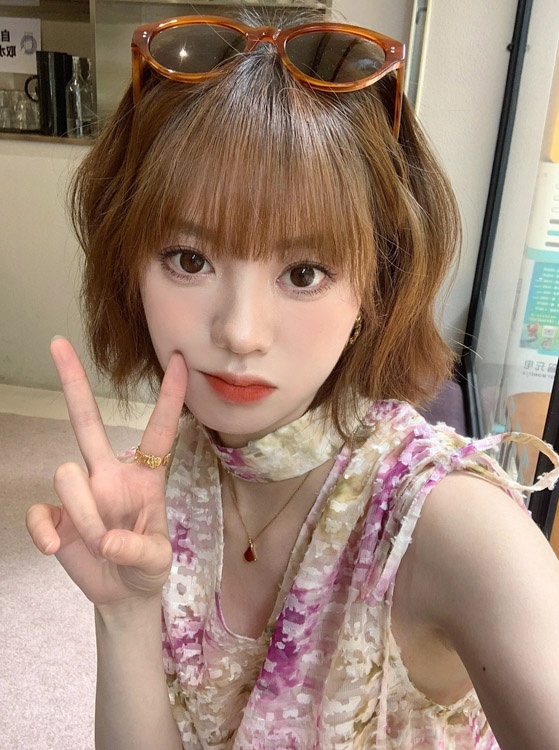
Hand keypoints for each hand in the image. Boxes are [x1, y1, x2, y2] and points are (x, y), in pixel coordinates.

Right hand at [26, 338, 186, 607]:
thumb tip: (109, 541)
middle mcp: (108, 475)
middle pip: (87, 422)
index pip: (159, 432)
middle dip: (73, 384)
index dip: (170, 398)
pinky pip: (39, 512)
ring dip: (85, 515)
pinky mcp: (55, 516)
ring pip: (67, 474)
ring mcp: (79, 493)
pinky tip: (57, 548)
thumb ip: (141, 550)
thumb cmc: (148, 566)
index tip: (181, 360)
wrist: (121, 594)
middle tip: (57, 343)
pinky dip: (45, 532)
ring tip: (103, 545)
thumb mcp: (159, 561)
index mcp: (144, 477)